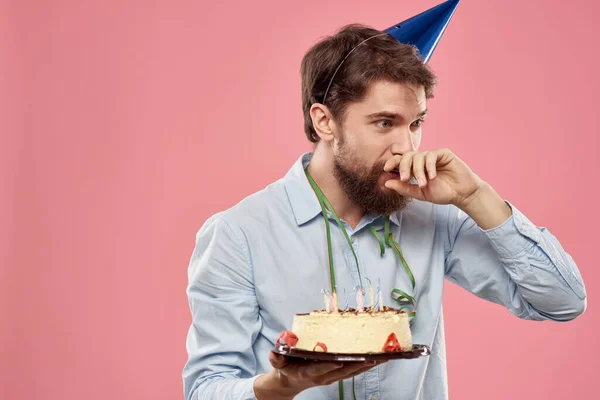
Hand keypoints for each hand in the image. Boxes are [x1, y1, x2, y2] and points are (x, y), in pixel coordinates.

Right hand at [254, 351, 383, 398]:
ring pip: (351, 371)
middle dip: (358, 364)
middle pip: (342, 370)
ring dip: (366, 365)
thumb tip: (274, 350)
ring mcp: (331, 377)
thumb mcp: (277, 363)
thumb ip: (276, 357)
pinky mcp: (336, 375)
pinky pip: (352, 371)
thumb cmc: (284, 369)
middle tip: (372, 356)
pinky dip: (364, 365)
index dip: (329, 365)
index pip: (321, 368)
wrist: (289, 382)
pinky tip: (376, 360)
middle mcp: (323, 376)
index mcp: (308, 372)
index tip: (339, 360)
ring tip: (381, 357)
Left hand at [383, 148, 482, 207]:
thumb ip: (404, 188)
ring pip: (418, 156)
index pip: (400, 161)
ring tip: (423, 183)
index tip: (385, 169)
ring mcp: (433, 156)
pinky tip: (432, 176)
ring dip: (418, 170)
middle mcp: (422, 160)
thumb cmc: (443, 193)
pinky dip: (429, 166)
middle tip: (405, 178)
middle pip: (407, 156)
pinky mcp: (443, 153)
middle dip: (403, 166)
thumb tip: (386, 183)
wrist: (462, 194)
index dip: (392, 162)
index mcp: (415, 168)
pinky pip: (431, 155)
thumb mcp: (420, 193)